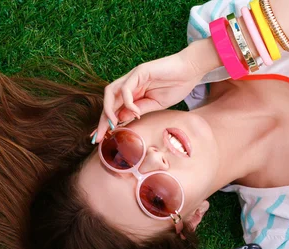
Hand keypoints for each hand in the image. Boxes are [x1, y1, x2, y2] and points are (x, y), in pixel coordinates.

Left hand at [94, 40, 218, 141]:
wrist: (190, 70)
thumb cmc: (176, 85)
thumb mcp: (156, 104)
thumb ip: (138, 110)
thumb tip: (120, 119)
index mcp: (133, 92)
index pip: (113, 108)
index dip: (106, 123)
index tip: (100, 138)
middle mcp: (129, 83)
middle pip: (108, 101)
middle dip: (102, 120)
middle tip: (98, 137)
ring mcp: (133, 76)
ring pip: (111, 92)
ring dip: (108, 110)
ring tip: (112, 125)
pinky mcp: (140, 71)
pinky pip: (126, 88)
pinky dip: (127, 102)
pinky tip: (135, 112)